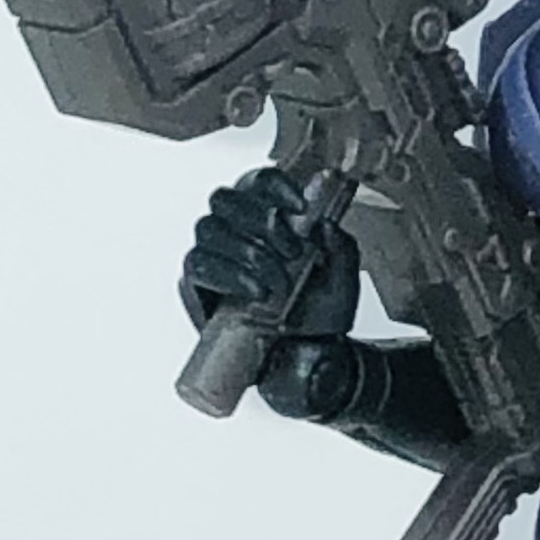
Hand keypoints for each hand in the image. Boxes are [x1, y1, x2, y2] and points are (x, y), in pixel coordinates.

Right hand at [180, 169, 359, 337]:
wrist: (304, 358)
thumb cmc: (317, 318)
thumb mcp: (342, 282)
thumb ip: (340, 248)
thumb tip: (324, 223)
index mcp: (268, 219)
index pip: (258, 182)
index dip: (275, 186)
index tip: (300, 207)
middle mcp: (235, 231)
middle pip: (226, 199)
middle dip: (260, 219)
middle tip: (291, 251)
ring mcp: (213, 255)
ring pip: (209, 228)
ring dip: (248, 252)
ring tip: (276, 283)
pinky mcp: (197, 284)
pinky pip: (198, 264)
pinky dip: (229, 274)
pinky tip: (255, 292)